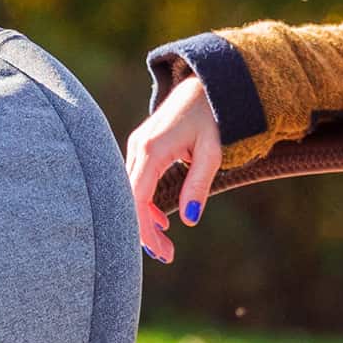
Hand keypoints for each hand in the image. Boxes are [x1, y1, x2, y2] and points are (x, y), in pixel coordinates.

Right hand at [125, 76, 221, 261]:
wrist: (207, 86)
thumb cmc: (213, 118)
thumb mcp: (212, 153)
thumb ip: (198, 185)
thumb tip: (190, 220)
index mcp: (152, 150)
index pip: (137, 199)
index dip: (145, 229)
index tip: (162, 252)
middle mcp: (137, 147)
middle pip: (129, 200)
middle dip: (144, 232)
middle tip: (166, 256)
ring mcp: (136, 147)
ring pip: (130, 193)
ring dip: (144, 220)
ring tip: (165, 245)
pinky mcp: (140, 148)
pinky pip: (135, 182)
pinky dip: (145, 204)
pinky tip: (160, 221)